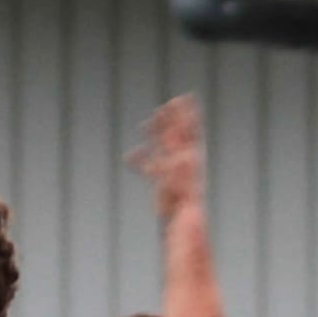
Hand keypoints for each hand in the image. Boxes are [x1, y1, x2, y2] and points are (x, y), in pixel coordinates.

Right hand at [130, 94, 205, 222]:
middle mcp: (181, 158)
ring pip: (161, 146)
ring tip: (144, 125)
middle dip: (170, 120)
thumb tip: (183, 158)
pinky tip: (128, 157)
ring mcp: (171, 169)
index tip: (183, 98)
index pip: (187, 129)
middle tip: (166, 105)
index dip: (185, 113)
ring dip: (154, 136)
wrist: (183, 218)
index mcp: (189, 155)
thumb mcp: (184, 183)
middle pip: (175, 134)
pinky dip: (139, 160)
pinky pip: (148, 165)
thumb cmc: (185, 203)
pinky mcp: (161, 180)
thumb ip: (182, 170)